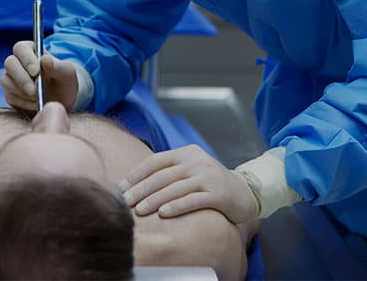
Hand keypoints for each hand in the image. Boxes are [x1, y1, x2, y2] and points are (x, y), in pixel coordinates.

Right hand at [1, 41, 78, 110]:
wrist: (63, 101)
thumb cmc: (64, 81)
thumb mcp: (66, 73)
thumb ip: (56, 66)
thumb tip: (44, 60)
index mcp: (30, 50)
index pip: (21, 48)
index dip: (27, 59)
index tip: (36, 72)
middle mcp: (17, 62)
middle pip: (9, 63)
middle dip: (22, 78)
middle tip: (35, 91)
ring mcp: (11, 78)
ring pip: (6, 81)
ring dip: (23, 92)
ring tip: (40, 98)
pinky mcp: (10, 94)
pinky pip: (10, 97)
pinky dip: (23, 103)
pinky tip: (36, 104)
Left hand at [119, 145, 257, 223]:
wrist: (246, 192)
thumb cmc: (209, 184)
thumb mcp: (189, 171)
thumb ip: (168, 172)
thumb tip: (134, 184)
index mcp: (186, 153)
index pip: (155, 162)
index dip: (136, 175)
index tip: (120, 188)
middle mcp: (196, 161)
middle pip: (161, 176)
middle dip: (140, 190)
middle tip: (124, 203)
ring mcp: (208, 176)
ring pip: (175, 188)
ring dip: (154, 200)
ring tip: (138, 211)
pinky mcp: (218, 193)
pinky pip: (193, 200)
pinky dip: (176, 207)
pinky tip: (163, 214)